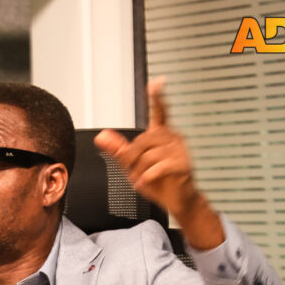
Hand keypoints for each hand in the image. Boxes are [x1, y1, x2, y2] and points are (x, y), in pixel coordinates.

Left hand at [94, 78, 223, 249]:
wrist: (178, 200)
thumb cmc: (159, 181)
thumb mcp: (133, 166)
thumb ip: (118, 150)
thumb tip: (102, 136)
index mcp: (161, 135)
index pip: (159, 111)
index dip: (157, 97)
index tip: (157, 83)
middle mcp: (172, 138)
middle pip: (143, 140)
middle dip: (131, 157)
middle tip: (131, 171)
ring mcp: (179, 150)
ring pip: (149, 155)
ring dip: (140, 171)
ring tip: (142, 179)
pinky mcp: (183, 164)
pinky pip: (158, 167)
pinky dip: (147, 177)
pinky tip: (145, 182)